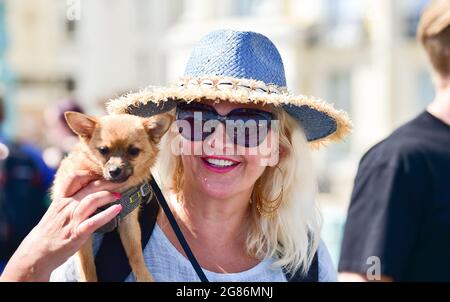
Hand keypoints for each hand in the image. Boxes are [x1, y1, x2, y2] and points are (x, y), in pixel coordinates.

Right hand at [0, 171, 123, 281]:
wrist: (36, 253)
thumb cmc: (49, 232)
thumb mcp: (56, 211)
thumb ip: (70, 202)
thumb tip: (89, 194)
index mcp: (61, 200)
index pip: (74, 178)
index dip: (89, 174)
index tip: (102, 175)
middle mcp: (66, 206)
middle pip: (89, 187)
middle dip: (106, 182)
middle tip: (120, 182)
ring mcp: (71, 219)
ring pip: (91, 200)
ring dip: (108, 195)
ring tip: (118, 195)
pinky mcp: (76, 233)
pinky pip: (94, 221)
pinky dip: (107, 214)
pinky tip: (117, 209)